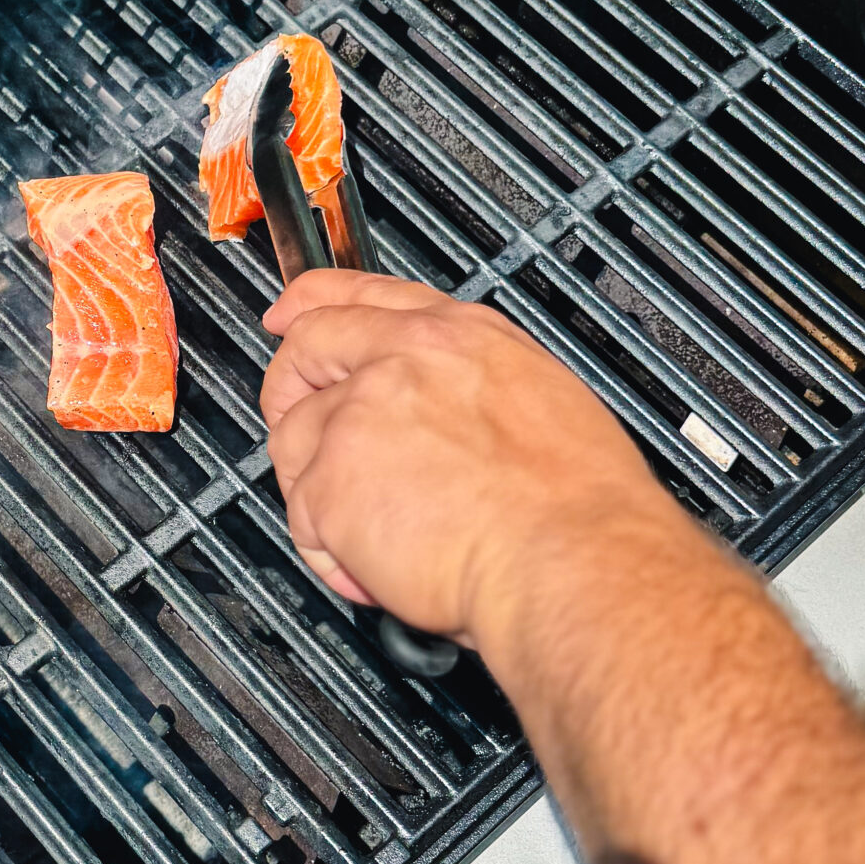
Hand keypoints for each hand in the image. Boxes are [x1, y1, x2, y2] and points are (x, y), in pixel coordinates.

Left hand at [260, 270, 676, 658]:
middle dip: (287, 388)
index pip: (364, 295)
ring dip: (320, 489)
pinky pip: (302, 518)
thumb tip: (438, 407)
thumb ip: (467, 384)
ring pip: (295, 441)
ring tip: (369, 531)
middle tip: (296, 429)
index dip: (311, 304)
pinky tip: (374, 568)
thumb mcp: (540, 399)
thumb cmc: (577, 505)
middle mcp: (400, 363)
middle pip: (305, 349)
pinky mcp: (330, 483)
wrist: (571, 560)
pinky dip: (330, 553)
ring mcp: (357, 419)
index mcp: (457, 337)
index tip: (288, 314)